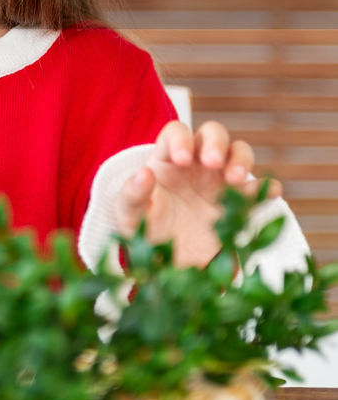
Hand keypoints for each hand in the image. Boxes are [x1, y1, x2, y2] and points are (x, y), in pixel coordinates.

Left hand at [115, 120, 282, 267]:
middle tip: (212, 163)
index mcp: (166, 160)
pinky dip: (266, 186)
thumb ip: (132, 195)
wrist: (167, 267)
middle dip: (215, 142)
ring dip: (241, 160)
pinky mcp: (238, 203)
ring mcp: (219, 181)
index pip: (176, 133)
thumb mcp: (129, 216)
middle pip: (213, 133)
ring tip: (235, 180)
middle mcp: (196, 164)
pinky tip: (270, 192)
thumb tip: (145, 173)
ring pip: (238, 152)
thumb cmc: (143, 232)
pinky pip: (258, 187)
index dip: (181, 139)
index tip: (182, 159)